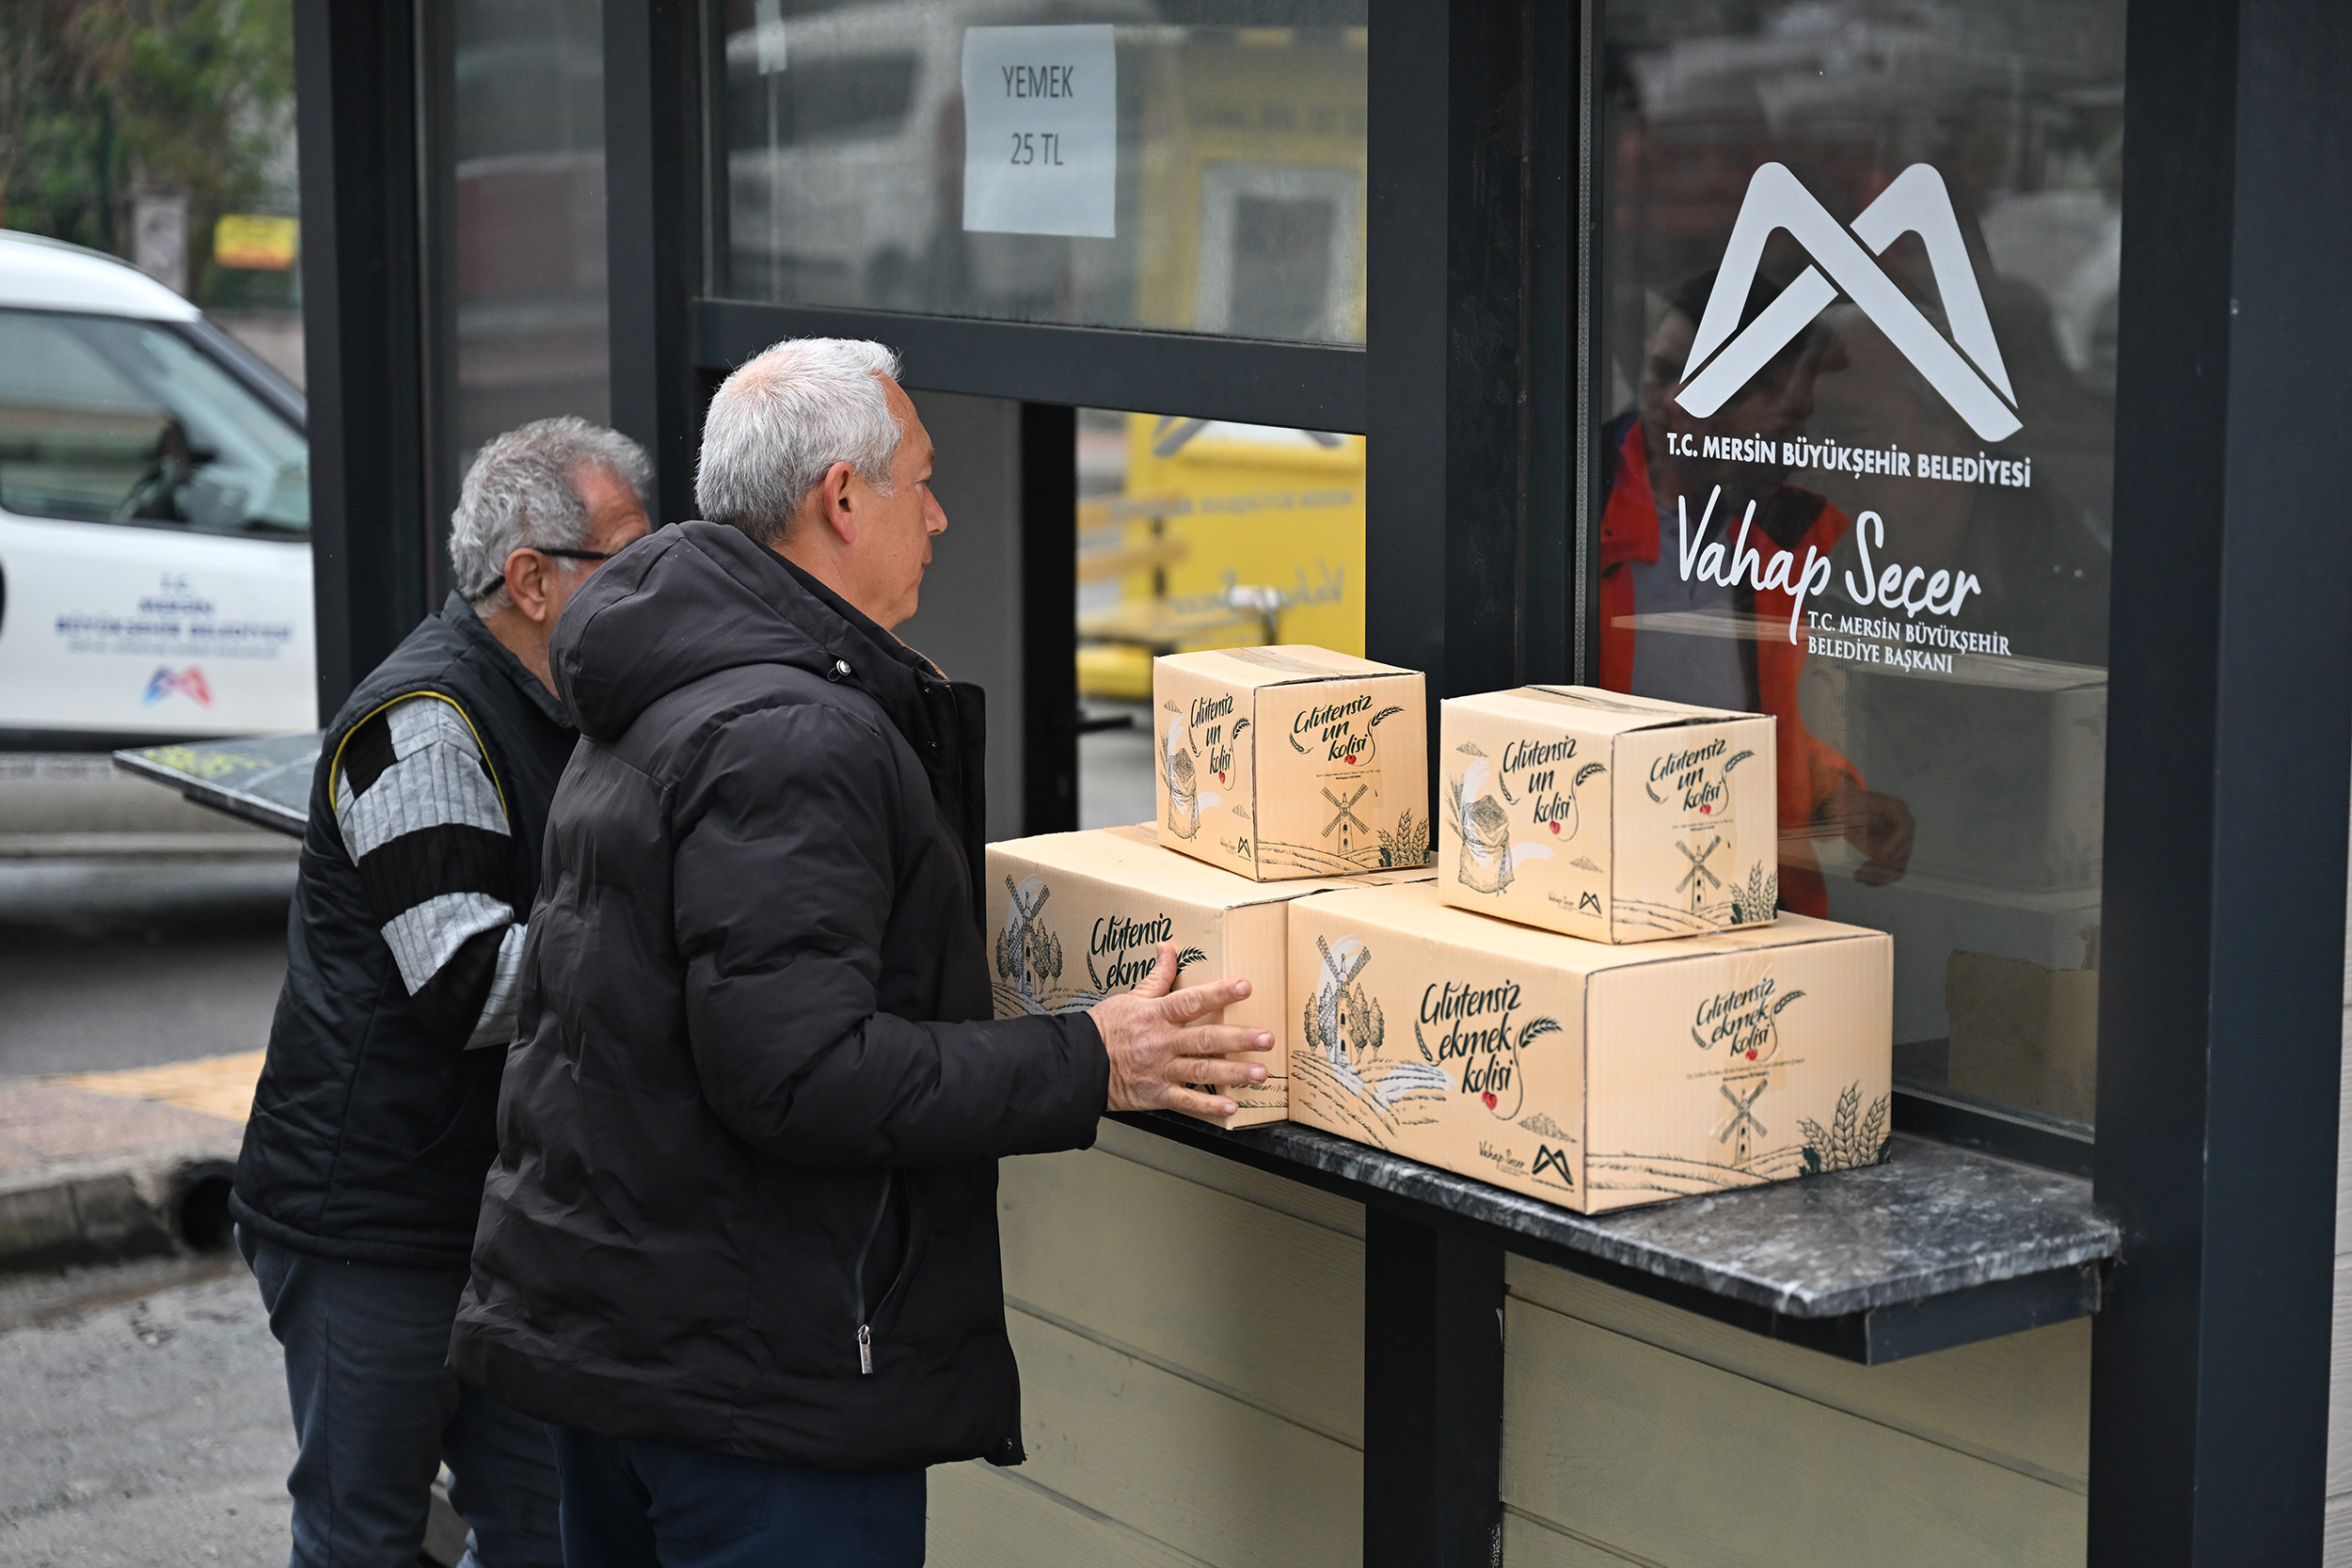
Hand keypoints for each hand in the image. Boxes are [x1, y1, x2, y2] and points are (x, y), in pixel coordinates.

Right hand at [1087, 943, 1273, 1118]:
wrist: (1078, 1064)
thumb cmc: (1104, 1029)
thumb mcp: (1131, 997)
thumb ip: (1157, 976)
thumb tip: (1168, 947)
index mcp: (1156, 1015)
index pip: (1191, 1001)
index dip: (1218, 993)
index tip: (1244, 987)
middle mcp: (1161, 1043)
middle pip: (1205, 1039)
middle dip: (1239, 1039)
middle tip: (1266, 1038)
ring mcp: (1160, 1070)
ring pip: (1202, 1071)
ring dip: (1233, 1073)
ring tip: (1260, 1073)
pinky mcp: (1157, 1094)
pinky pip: (1186, 1102)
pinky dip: (1209, 1106)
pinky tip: (1231, 1105)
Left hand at [1828, 778, 1914, 886]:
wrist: (1847, 807)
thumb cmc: (1848, 803)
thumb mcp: (1847, 805)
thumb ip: (1849, 818)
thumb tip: (1847, 832)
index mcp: (1896, 808)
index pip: (1903, 829)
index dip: (1892, 847)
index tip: (1875, 860)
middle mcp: (1904, 824)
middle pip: (1904, 849)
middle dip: (1882, 864)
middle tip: (1860, 872)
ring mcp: (1901, 840)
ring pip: (1900, 863)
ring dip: (1881, 874)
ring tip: (1859, 876)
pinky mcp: (1895, 853)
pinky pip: (1895, 870)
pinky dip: (1882, 878)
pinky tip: (1867, 881)